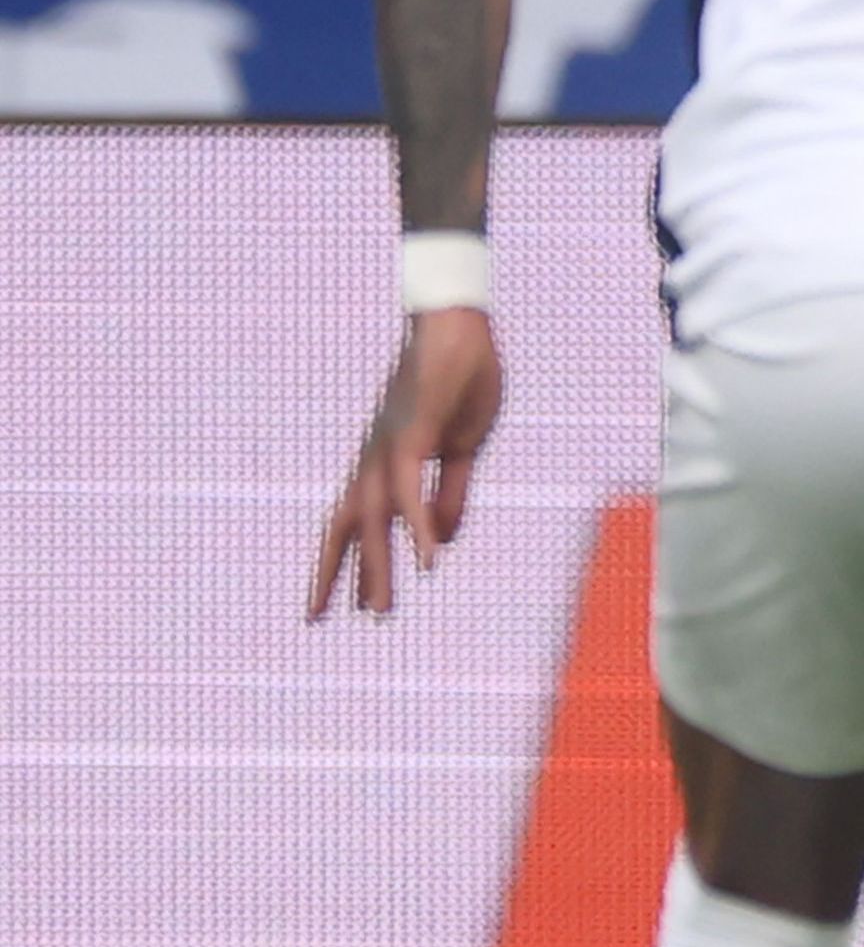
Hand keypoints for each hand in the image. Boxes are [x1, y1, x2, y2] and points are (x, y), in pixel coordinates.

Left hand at [310, 308, 501, 616]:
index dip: (348, 560)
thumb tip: (442, 541)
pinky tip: (430, 560)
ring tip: (379, 612)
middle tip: (316, 621)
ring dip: (374, 568)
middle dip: (333, 575)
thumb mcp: (464, 447)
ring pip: (371, 519)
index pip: (359, 518)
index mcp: (386, 460)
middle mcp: (375, 459)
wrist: (461, 325)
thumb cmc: (462, 377)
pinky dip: (419, 529)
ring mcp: (388, 449)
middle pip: (345, 526)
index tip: (347, 604)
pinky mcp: (411, 438)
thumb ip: (452, 494)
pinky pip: (410, 493)